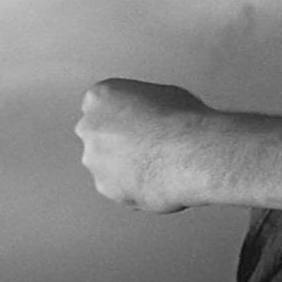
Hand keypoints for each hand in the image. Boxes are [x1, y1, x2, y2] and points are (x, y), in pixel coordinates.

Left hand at [75, 78, 211, 212]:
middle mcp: (90, 127)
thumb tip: (149, 114)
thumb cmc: (182, 122)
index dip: (125, 112)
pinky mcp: (106, 187)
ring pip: (107, 162)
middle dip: (119, 138)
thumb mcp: (165, 93)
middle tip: (150, 140)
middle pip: (100, 133)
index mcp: (100, 97)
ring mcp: (95, 160)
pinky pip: (119, 186)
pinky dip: (134, 184)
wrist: (191, 155)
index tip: (141, 118)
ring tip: (160, 161)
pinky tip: (158, 177)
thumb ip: (143, 104)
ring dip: (126, 163)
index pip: (102, 103)